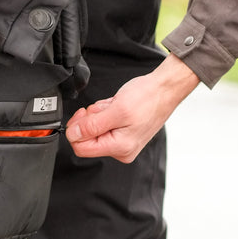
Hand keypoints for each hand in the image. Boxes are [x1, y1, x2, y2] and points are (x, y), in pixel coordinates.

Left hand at [66, 55, 198, 162]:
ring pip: (94, 129)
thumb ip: (92, 125)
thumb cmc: (148, 98)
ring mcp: (122, 142)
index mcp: (119, 148)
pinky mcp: (123, 133)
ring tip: (114, 105)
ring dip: (98, 114)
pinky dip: (105, 112)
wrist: (164, 89)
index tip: (82, 114)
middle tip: (102, 108)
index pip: (81, 148)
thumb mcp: (116, 110)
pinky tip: (116, 106)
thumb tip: (73, 135)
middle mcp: (121, 149)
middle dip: (90, 119)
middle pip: (87, 139)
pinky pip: (103, 124)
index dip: (76, 130)